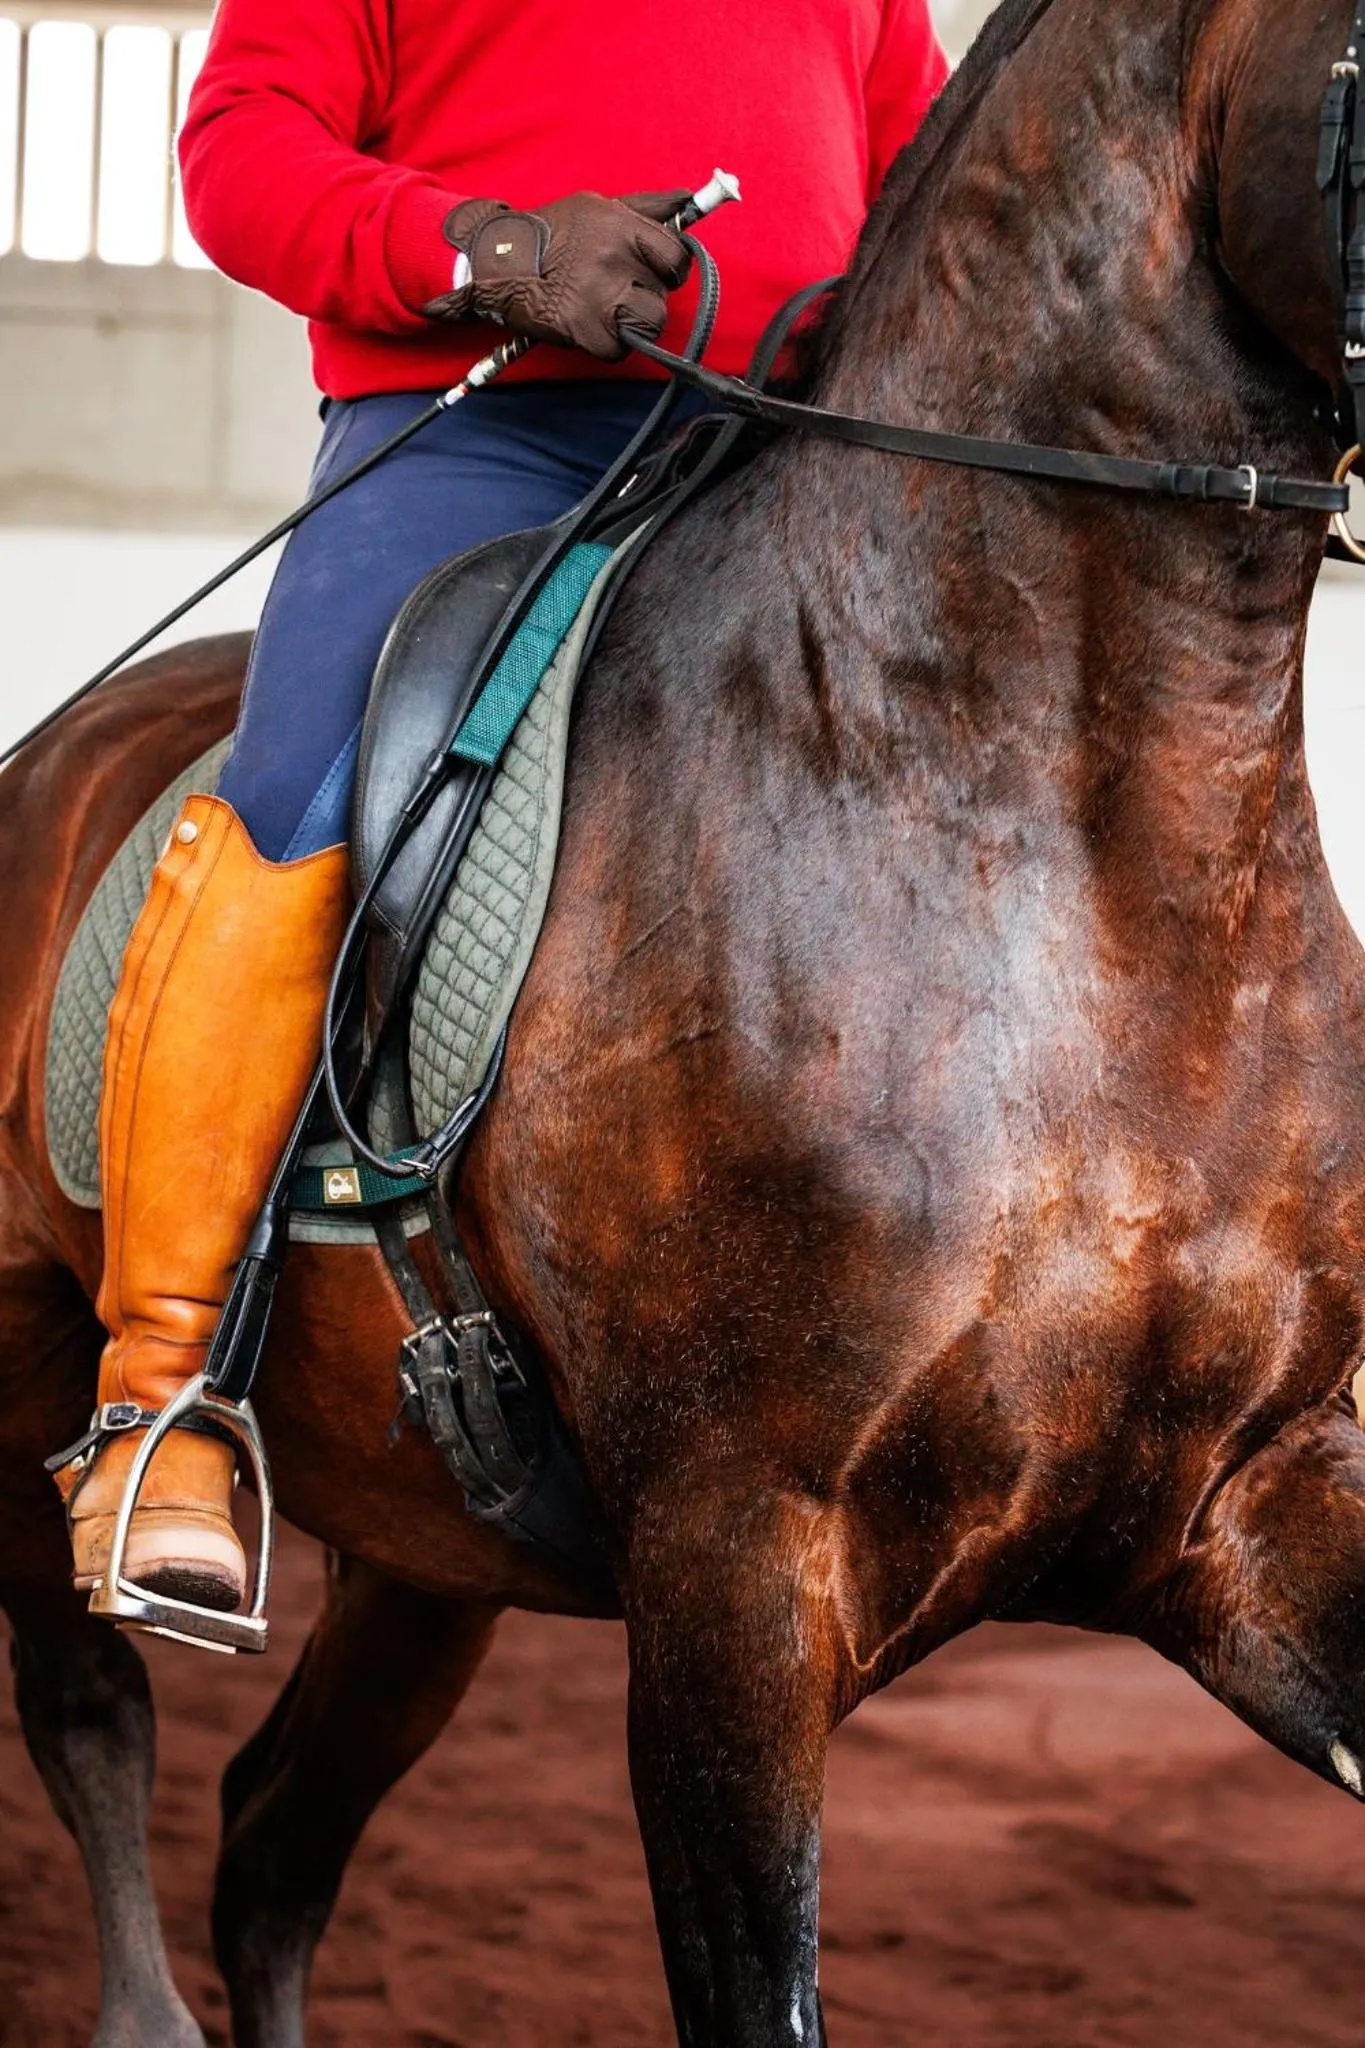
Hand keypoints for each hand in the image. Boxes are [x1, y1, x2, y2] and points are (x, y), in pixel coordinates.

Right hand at [426, 190, 691, 360]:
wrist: (498, 261)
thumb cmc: (553, 234)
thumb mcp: (597, 207)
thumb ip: (645, 207)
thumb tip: (684, 200)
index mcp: (621, 226)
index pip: (676, 256)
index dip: (668, 269)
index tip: (651, 272)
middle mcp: (614, 258)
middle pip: (663, 296)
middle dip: (646, 297)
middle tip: (617, 290)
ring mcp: (600, 295)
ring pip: (649, 324)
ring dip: (632, 324)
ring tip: (605, 310)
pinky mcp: (584, 329)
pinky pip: (619, 350)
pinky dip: (606, 345)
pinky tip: (588, 326)